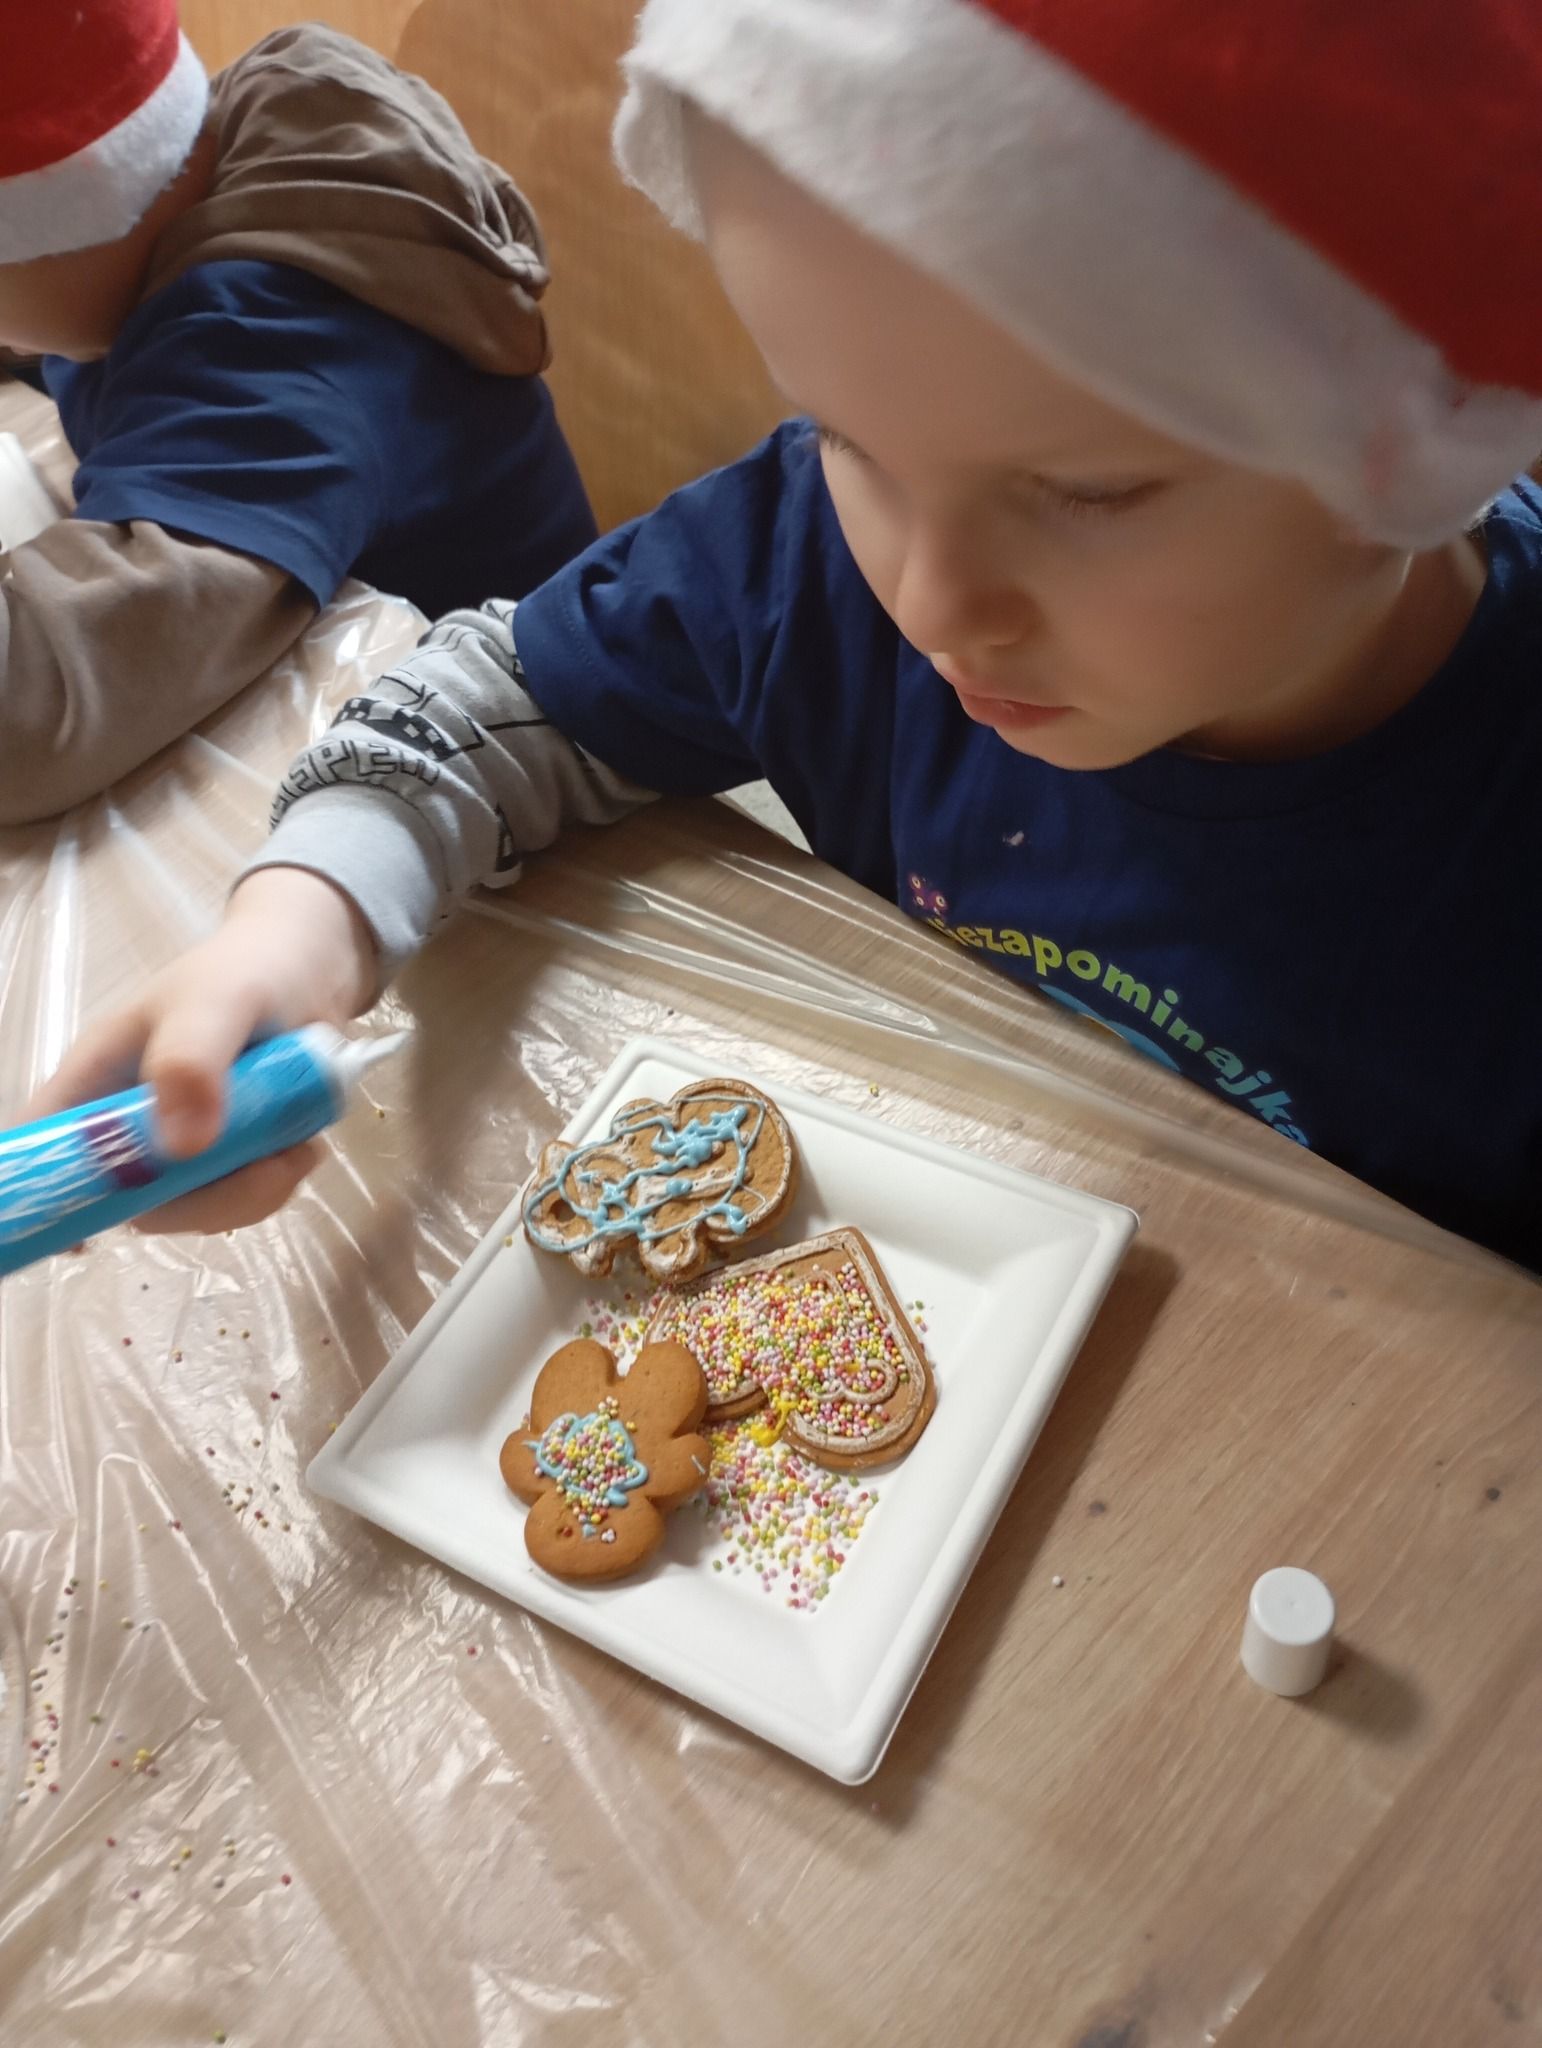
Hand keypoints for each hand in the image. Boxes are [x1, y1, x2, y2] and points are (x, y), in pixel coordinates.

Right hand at [25, 867, 379, 1233]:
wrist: (311, 973)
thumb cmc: (245, 972)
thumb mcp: (216, 1000)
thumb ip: (190, 1060)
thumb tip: (180, 1148)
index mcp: (97, 1082)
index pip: (43, 1145)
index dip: (48, 1194)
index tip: (79, 1239)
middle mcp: (128, 1125)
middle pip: (131, 1201)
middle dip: (201, 1200)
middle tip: (267, 1166)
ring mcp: (178, 1148)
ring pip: (194, 1209)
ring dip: (251, 1191)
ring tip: (294, 1142)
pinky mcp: (226, 1160)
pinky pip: (239, 1201)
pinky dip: (276, 1183)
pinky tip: (300, 1142)